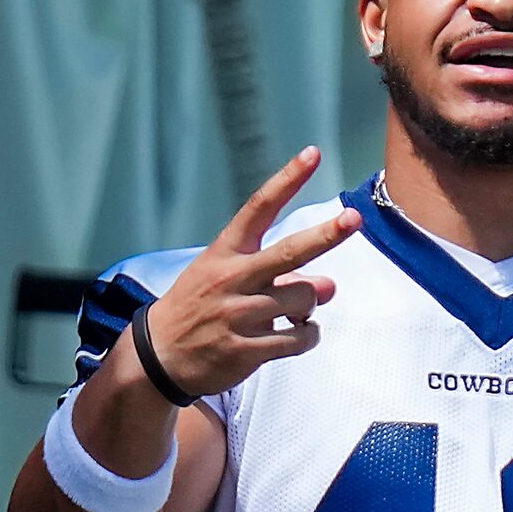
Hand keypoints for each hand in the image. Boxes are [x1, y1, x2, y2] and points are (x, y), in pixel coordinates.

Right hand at [131, 147, 358, 398]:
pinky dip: (307, 336)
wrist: (158, 357)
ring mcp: (237, 314)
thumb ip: (282, 276)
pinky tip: (293, 335)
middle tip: (354, 218)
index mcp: (224, 253)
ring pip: (304, 299)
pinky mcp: (245, 349)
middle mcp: (230, 278)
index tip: (313, 154)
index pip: (258, 208)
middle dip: (326, 235)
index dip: (287, 180)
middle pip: (289, 253)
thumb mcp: (230, 280)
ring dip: (309, 307)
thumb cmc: (203, 307)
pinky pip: (301, 337)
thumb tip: (330, 285)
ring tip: (290, 315)